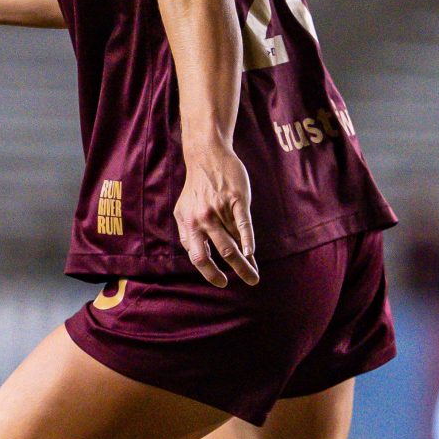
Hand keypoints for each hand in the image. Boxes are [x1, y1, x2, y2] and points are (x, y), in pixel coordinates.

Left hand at [174, 140, 258, 287]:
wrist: (206, 156)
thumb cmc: (197, 188)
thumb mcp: (184, 211)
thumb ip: (189, 234)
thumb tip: (201, 259)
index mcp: (189, 224)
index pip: (198, 257)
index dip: (210, 273)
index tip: (222, 282)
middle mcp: (203, 219)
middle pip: (221, 252)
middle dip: (237, 271)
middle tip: (251, 282)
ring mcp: (220, 208)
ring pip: (235, 241)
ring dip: (246, 262)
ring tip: (255, 274)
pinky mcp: (237, 198)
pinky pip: (244, 223)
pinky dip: (248, 240)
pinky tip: (252, 252)